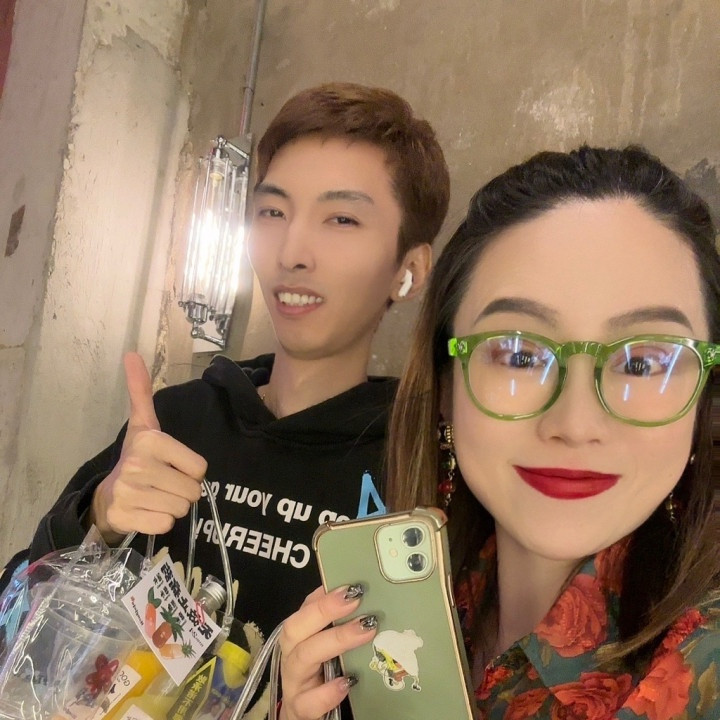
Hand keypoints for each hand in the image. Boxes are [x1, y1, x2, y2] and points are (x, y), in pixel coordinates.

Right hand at [88, 352, 205, 542]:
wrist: (107, 496)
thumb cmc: (136, 458)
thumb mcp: (143, 424)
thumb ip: (141, 391)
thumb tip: (132, 354)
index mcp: (151, 440)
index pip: (200, 468)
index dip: (190, 471)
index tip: (171, 466)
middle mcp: (138, 464)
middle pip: (193, 490)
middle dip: (182, 490)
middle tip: (163, 484)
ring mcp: (130, 492)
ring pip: (181, 508)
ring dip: (172, 506)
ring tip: (155, 496)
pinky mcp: (126, 516)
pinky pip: (166, 524)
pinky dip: (160, 521)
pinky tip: (147, 511)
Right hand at [279, 585, 376, 719]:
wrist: (306, 714)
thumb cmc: (319, 674)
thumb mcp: (325, 646)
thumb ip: (335, 624)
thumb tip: (357, 594)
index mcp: (297, 637)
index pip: (304, 609)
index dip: (325, 597)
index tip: (351, 587)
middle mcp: (290, 656)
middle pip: (295, 629)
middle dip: (324, 611)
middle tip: (356, 600)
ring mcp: (293, 684)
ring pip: (303, 658)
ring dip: (335, 640)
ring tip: (365, 630)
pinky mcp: (299, 710)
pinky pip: (308, 702)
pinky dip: (326, 692)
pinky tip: (347, 682)